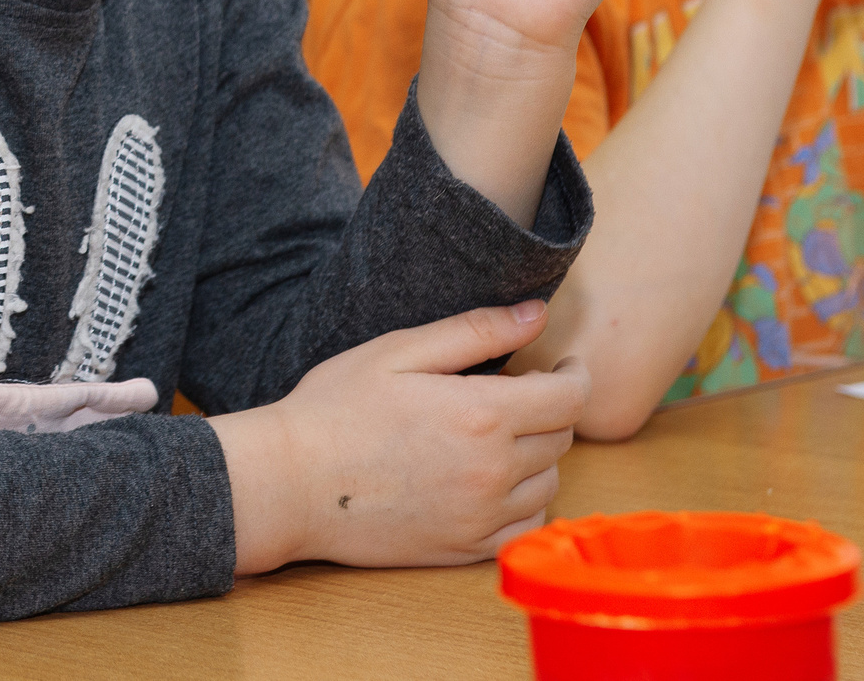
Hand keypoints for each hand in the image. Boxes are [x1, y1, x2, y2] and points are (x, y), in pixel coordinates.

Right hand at [242, 303, 588, 567]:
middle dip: (549, 409)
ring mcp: (481, 516)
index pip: (569, 397)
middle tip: (514, 393)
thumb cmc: (334, 407)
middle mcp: (493, 471)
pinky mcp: (465, 548)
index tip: (562, 365)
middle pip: (561, 438)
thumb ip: (476, 331)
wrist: (288, 483)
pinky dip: (523, 502)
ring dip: (537, 456)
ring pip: (549, 483)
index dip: (575, 375)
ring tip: (497, 436)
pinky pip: (526, 526)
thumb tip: (538, 314)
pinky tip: (489, 481)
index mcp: (482, 415)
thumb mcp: (399, 351)